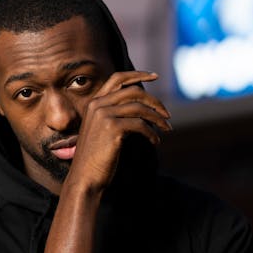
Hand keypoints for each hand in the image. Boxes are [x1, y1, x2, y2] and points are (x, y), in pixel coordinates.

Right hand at [66, 70, 169, 191]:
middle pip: (133, 91)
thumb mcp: (102, 130)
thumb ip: (115, 115)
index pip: (118, 78)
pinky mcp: (112, 128)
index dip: (138, 75)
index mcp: (94, 102)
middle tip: (167, 115)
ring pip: (140, 108)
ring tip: (166, 129)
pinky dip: (152, 133)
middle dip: (155, 101)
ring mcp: (103, 115)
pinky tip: (155, 142)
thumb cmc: (96, 157)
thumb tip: (143, 108)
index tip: (154, 76)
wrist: (85, 177)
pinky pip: (141, 125)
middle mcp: (97, 104)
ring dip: (158, 119)